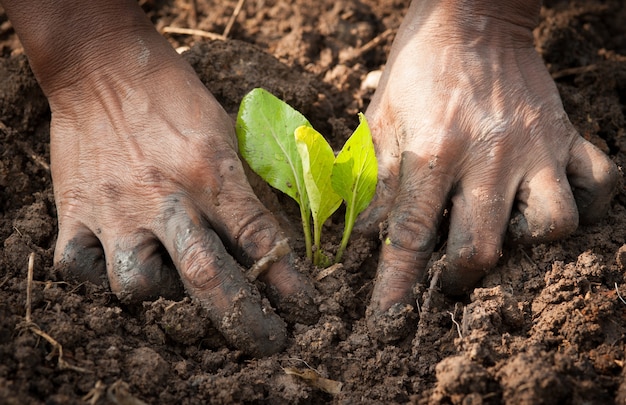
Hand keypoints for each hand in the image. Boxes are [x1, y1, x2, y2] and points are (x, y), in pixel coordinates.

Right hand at [25, 7, 318, 355]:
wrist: (102, 66)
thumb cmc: (173, 98)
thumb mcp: (223, 134)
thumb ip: (239, 192)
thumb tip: (263, 246)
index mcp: (211, 172)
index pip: (261, 239)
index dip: (289, 284)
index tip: (306, 311)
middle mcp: (165, 196)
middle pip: (207, 276)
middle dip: (244, 321)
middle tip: (268, 342)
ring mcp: (115, 209)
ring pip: (137, 287)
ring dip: (161, 295)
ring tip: (169, 276)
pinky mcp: (73, 212)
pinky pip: (80, 270)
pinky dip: (99, 278)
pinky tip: (116, 261)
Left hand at [360, 1, 617, 340]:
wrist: (471, 15)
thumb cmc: (418, 68)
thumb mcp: (380, 119)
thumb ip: (371, 178)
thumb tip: (360, 235)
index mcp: (431, 152)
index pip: (409, 238)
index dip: (396, 289)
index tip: (387, 326)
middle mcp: (486, 156)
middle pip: (481, 248)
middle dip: (460, 281)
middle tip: (450, 277)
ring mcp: (535, 148)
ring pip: (552, 226)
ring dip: (526, 247)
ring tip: (505, 234)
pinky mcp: (568, 135)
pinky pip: (600, 183)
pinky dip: (586, 204)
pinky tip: (550, 202)